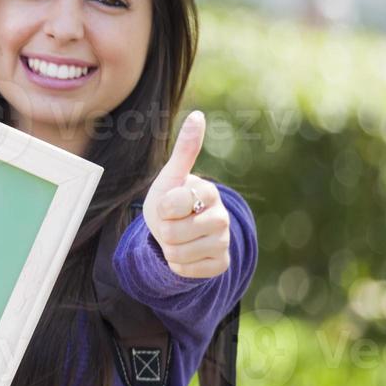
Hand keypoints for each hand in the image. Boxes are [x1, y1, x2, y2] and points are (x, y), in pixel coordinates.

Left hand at [142, 111, 229, 278]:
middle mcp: (222, 217)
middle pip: (174, 233)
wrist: (177, 230)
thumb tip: (198, 115)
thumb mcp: (171, 176)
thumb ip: (185, 149)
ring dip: (169, 248)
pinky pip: (186, 271)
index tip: (167, 205)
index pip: (172, 205)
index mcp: (209, 192)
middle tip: (171, 223)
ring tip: (177, 237)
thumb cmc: (171, 200)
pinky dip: (177, 265)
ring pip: (178, 253)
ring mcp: (224, 242)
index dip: (161, 208)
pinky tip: (186, 253)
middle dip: (164, 230)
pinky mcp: (221, 264)